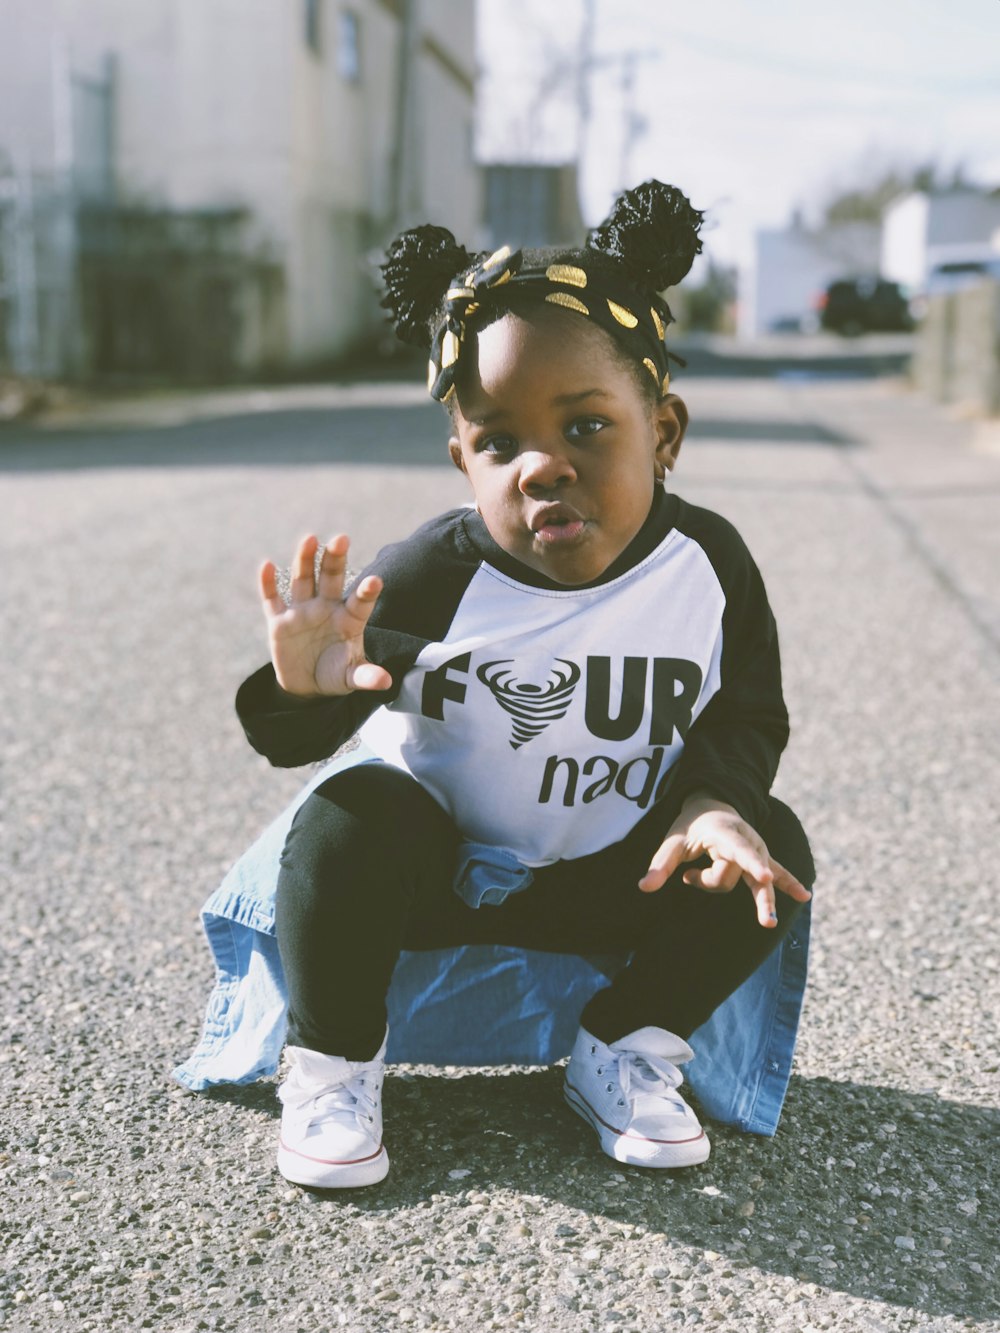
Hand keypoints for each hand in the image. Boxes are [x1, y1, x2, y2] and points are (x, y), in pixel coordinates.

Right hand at [259, 533, 392, 697]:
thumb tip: (385, 683)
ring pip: (303, 580)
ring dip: (305, 559)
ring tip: (310, 539)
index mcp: (349, 619)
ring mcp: (302, 611)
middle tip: (341, 538)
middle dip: (335, 559)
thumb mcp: (350, 678)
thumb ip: (366, 676)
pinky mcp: (279, 621)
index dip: (367, 592)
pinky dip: (267, 583)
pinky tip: (266, 565)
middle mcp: (326, 607)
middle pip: (331, 578)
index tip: (376, 581)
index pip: (360, 601)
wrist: (307, 685)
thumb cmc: (335, 675)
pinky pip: (272, 599)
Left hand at [639, 795, 811, 927]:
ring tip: (766, 923)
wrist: (711, 807)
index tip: (762, 876)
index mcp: (724, 832)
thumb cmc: (691, 826)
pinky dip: (788, 883)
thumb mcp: (673, 840)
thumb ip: (661, 863)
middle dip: (725, 886)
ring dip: (743, 894)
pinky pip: (778, 873)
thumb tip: (643, 888)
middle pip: (737, 873)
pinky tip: (804, 896)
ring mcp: (757, 850)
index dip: (749, 863)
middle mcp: (746, 840)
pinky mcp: (761, 859)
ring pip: (752, 881)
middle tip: (742, 908)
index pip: (738, 849)